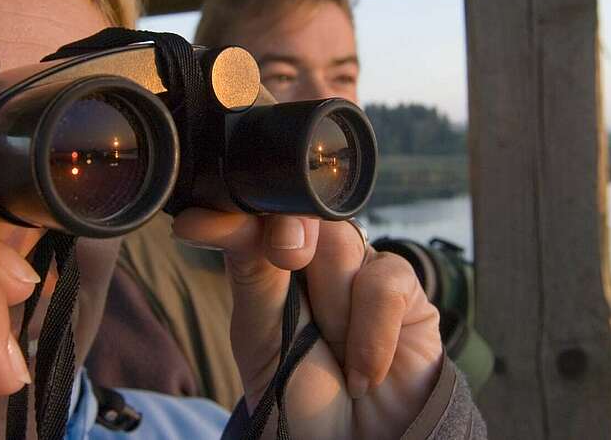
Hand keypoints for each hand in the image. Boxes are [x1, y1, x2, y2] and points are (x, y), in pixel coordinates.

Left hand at [172, 211, 443, 438]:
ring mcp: (366, 276)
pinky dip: (370, 333)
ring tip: (334, 356)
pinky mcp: (409, 297)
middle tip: (286, 262)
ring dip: (334, 310)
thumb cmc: (299, 398)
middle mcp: (322, 264)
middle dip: (289, 240)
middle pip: (308, 217)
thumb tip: (219, 216)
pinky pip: (387, 282)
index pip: (264, 214)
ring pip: (347, 246)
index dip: (246, 212)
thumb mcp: (260, 334)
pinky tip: (364, 374)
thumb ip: (250, 270)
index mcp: (276, 266)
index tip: (201, 225)